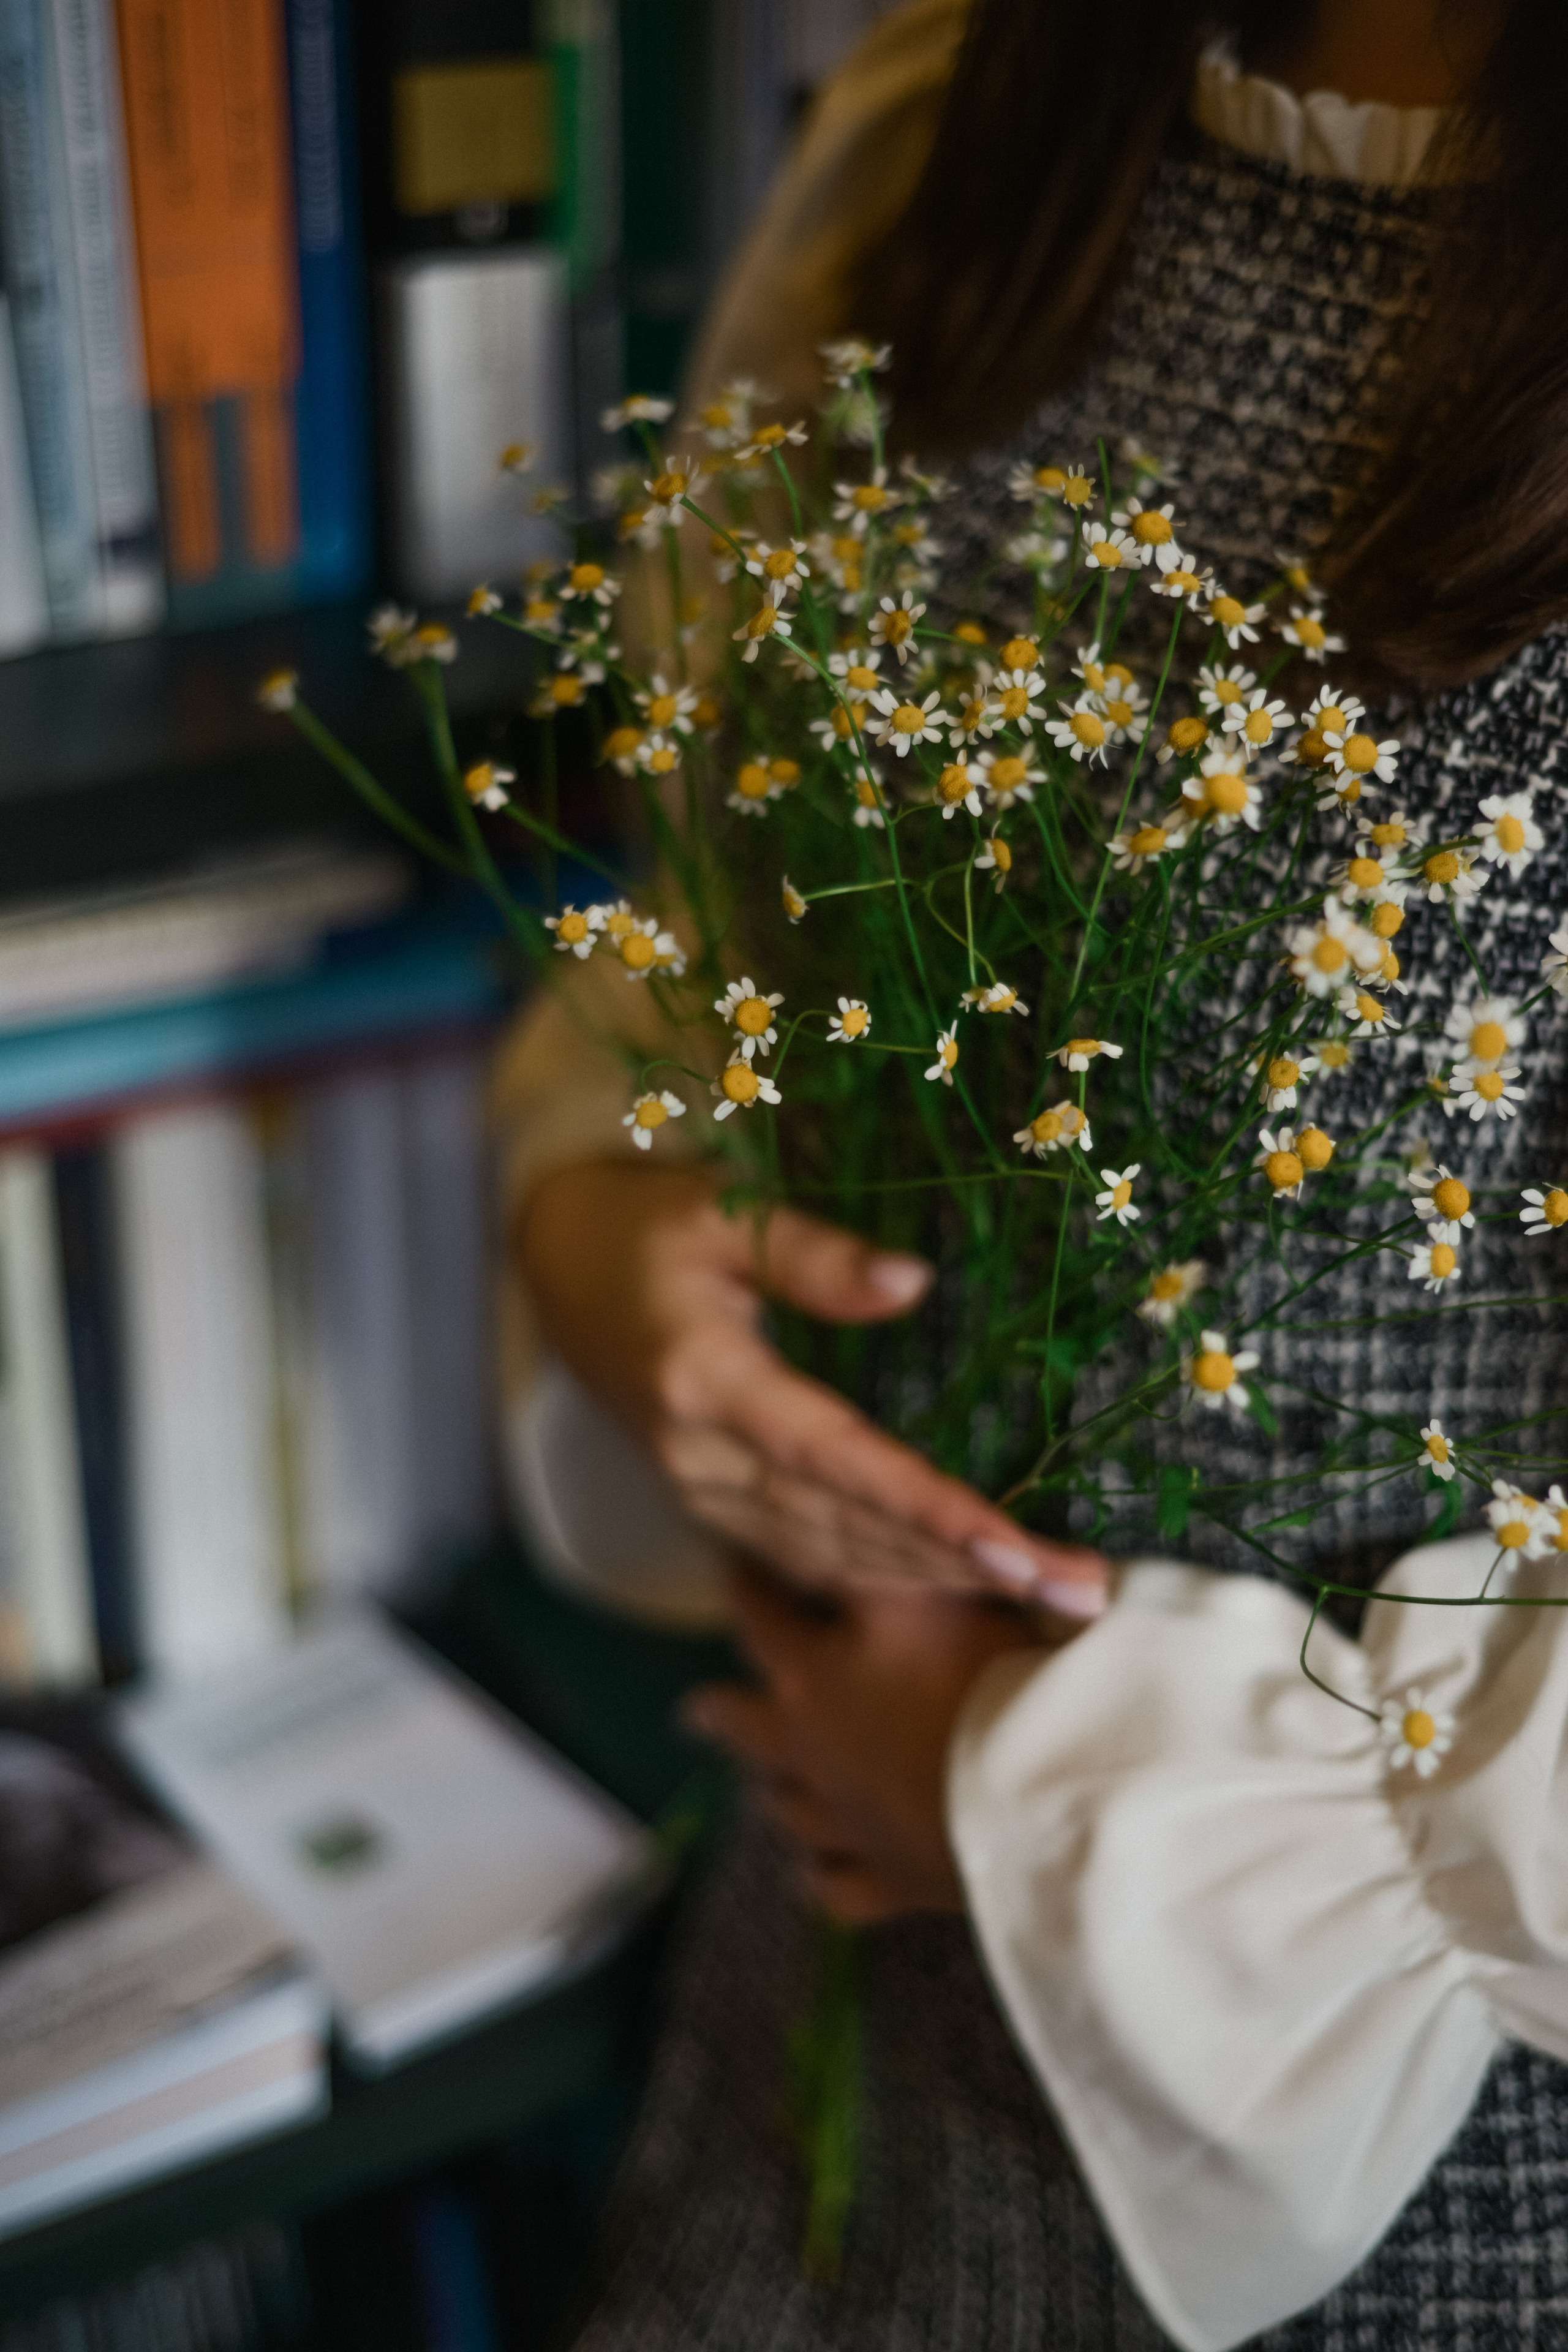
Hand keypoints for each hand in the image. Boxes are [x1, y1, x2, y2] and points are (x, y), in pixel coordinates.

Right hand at [517, 1160, 1107, 1613]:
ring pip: (836, 1558)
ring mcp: (704, 1490)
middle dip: (971, 1567)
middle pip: (853, 1530)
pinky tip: (962, 1590)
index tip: (1015, 1549)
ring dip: (944, 1583)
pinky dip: (888, 1575)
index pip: (837, 1460)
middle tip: (1082, 1592)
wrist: (558, 1264)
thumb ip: (814, 1253)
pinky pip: (810, 1557)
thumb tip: (913, 1285)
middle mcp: (703, 1458)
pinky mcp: (713, 1501)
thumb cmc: (647, 1224)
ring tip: (1051, 1598)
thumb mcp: (722, 1210)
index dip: (929, 1510)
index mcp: (707, 1383)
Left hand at [683, 1565, 1049, 1921]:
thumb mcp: (928, 1591)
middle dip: (719, 1709)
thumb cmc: (980, 1671)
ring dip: (772, 1788)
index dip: (743, 1588)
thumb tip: (861, 1518)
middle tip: (697, 1707)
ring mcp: (842, 1824)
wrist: (1034, 1793)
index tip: (730, 1569)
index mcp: (809, 1673)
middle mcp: (807, 1750)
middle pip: (741, 1727)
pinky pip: (834, 1885)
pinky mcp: (888, 1881)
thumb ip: (889, 1559)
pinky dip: (821, 1873)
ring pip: (783, 1807)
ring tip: (763, 1785)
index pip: (757, 1617)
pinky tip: (815, 1871)